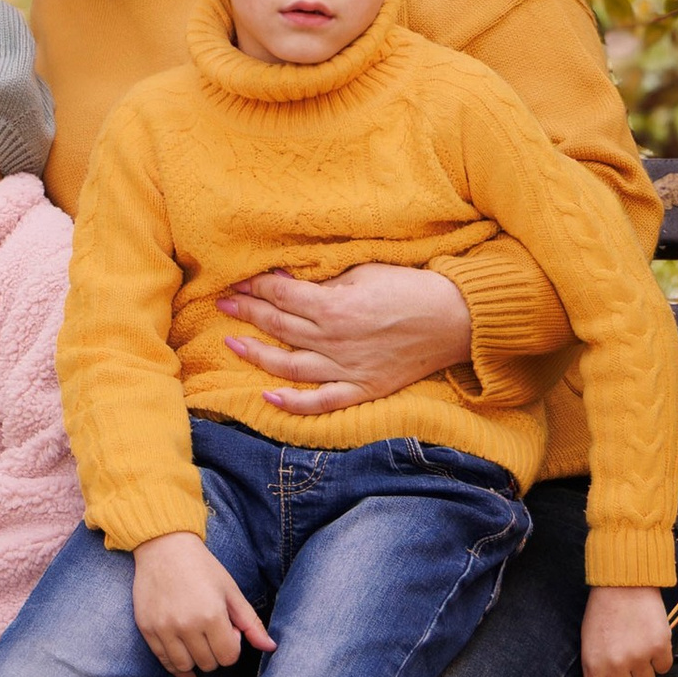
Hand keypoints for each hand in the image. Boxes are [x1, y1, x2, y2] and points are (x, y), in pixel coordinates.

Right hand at [132, 533, 274, 676]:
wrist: (164, 547)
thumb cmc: (202, 567)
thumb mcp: (231, 591)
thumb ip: (251, 623)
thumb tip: (271, 648)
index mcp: (211, 615)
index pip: (229, 657)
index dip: (232, 646)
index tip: (228, 629)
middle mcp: (186, 625)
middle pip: (208, 663)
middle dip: (215, 653)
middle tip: (211, 631)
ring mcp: (164, 628)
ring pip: (185, 666)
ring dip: (196, 660)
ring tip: (197, 642)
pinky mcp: (147, 628)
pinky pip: (163, 661)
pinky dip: (175, 666)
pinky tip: (184, 665)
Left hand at [216, 264, 472, 414]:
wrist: (454, 318)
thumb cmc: (410, 287)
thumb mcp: (363, 272)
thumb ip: (323, 280)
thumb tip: (286, 280)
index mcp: (333, 306)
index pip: (281, 295)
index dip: (255, 287)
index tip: (235, 282)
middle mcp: (334, 340)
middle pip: (278, 327)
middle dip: (247, 313)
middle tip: (222, 305)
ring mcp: (347, 368)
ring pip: (289, 366)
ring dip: (257, 355)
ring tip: (232, 344)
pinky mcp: (363, 388)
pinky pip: (322, 402)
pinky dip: (293, 404)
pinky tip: (267, 397)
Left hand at [582, 587, 674, 676]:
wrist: (623, 584)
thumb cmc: (602, 613)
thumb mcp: (587, 644)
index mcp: (594, 664)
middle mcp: (617, 664)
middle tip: (626, 673)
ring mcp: (640, 657)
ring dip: (643, 672)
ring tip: (636, 648)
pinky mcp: (660, 647)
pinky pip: (663, 668)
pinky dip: (658, 659)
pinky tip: (649, 641)